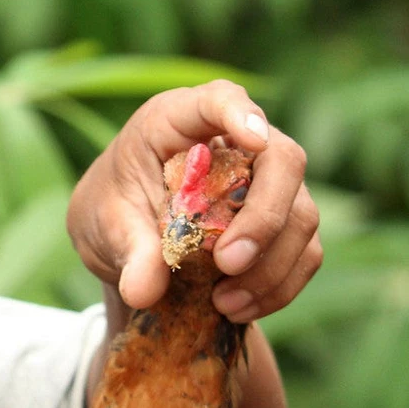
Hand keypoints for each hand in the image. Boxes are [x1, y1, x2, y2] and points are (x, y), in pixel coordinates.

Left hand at [67, 81, 321, 319]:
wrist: (128, 245)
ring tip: (223, 303)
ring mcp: (269, 183)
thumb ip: (127, 250)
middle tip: (228, 263)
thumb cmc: (112, 213)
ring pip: (301, 214)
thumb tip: (144, 289)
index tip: (252, 138)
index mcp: (181, 121)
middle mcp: (237, 142)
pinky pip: (304, 253)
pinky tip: (237, 308)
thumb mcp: (104, 227)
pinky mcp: (285, 225)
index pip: (221, 99)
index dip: (240, 114)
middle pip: (283, 161)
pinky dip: (278, 287)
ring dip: (270, 266)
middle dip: (264, 217)